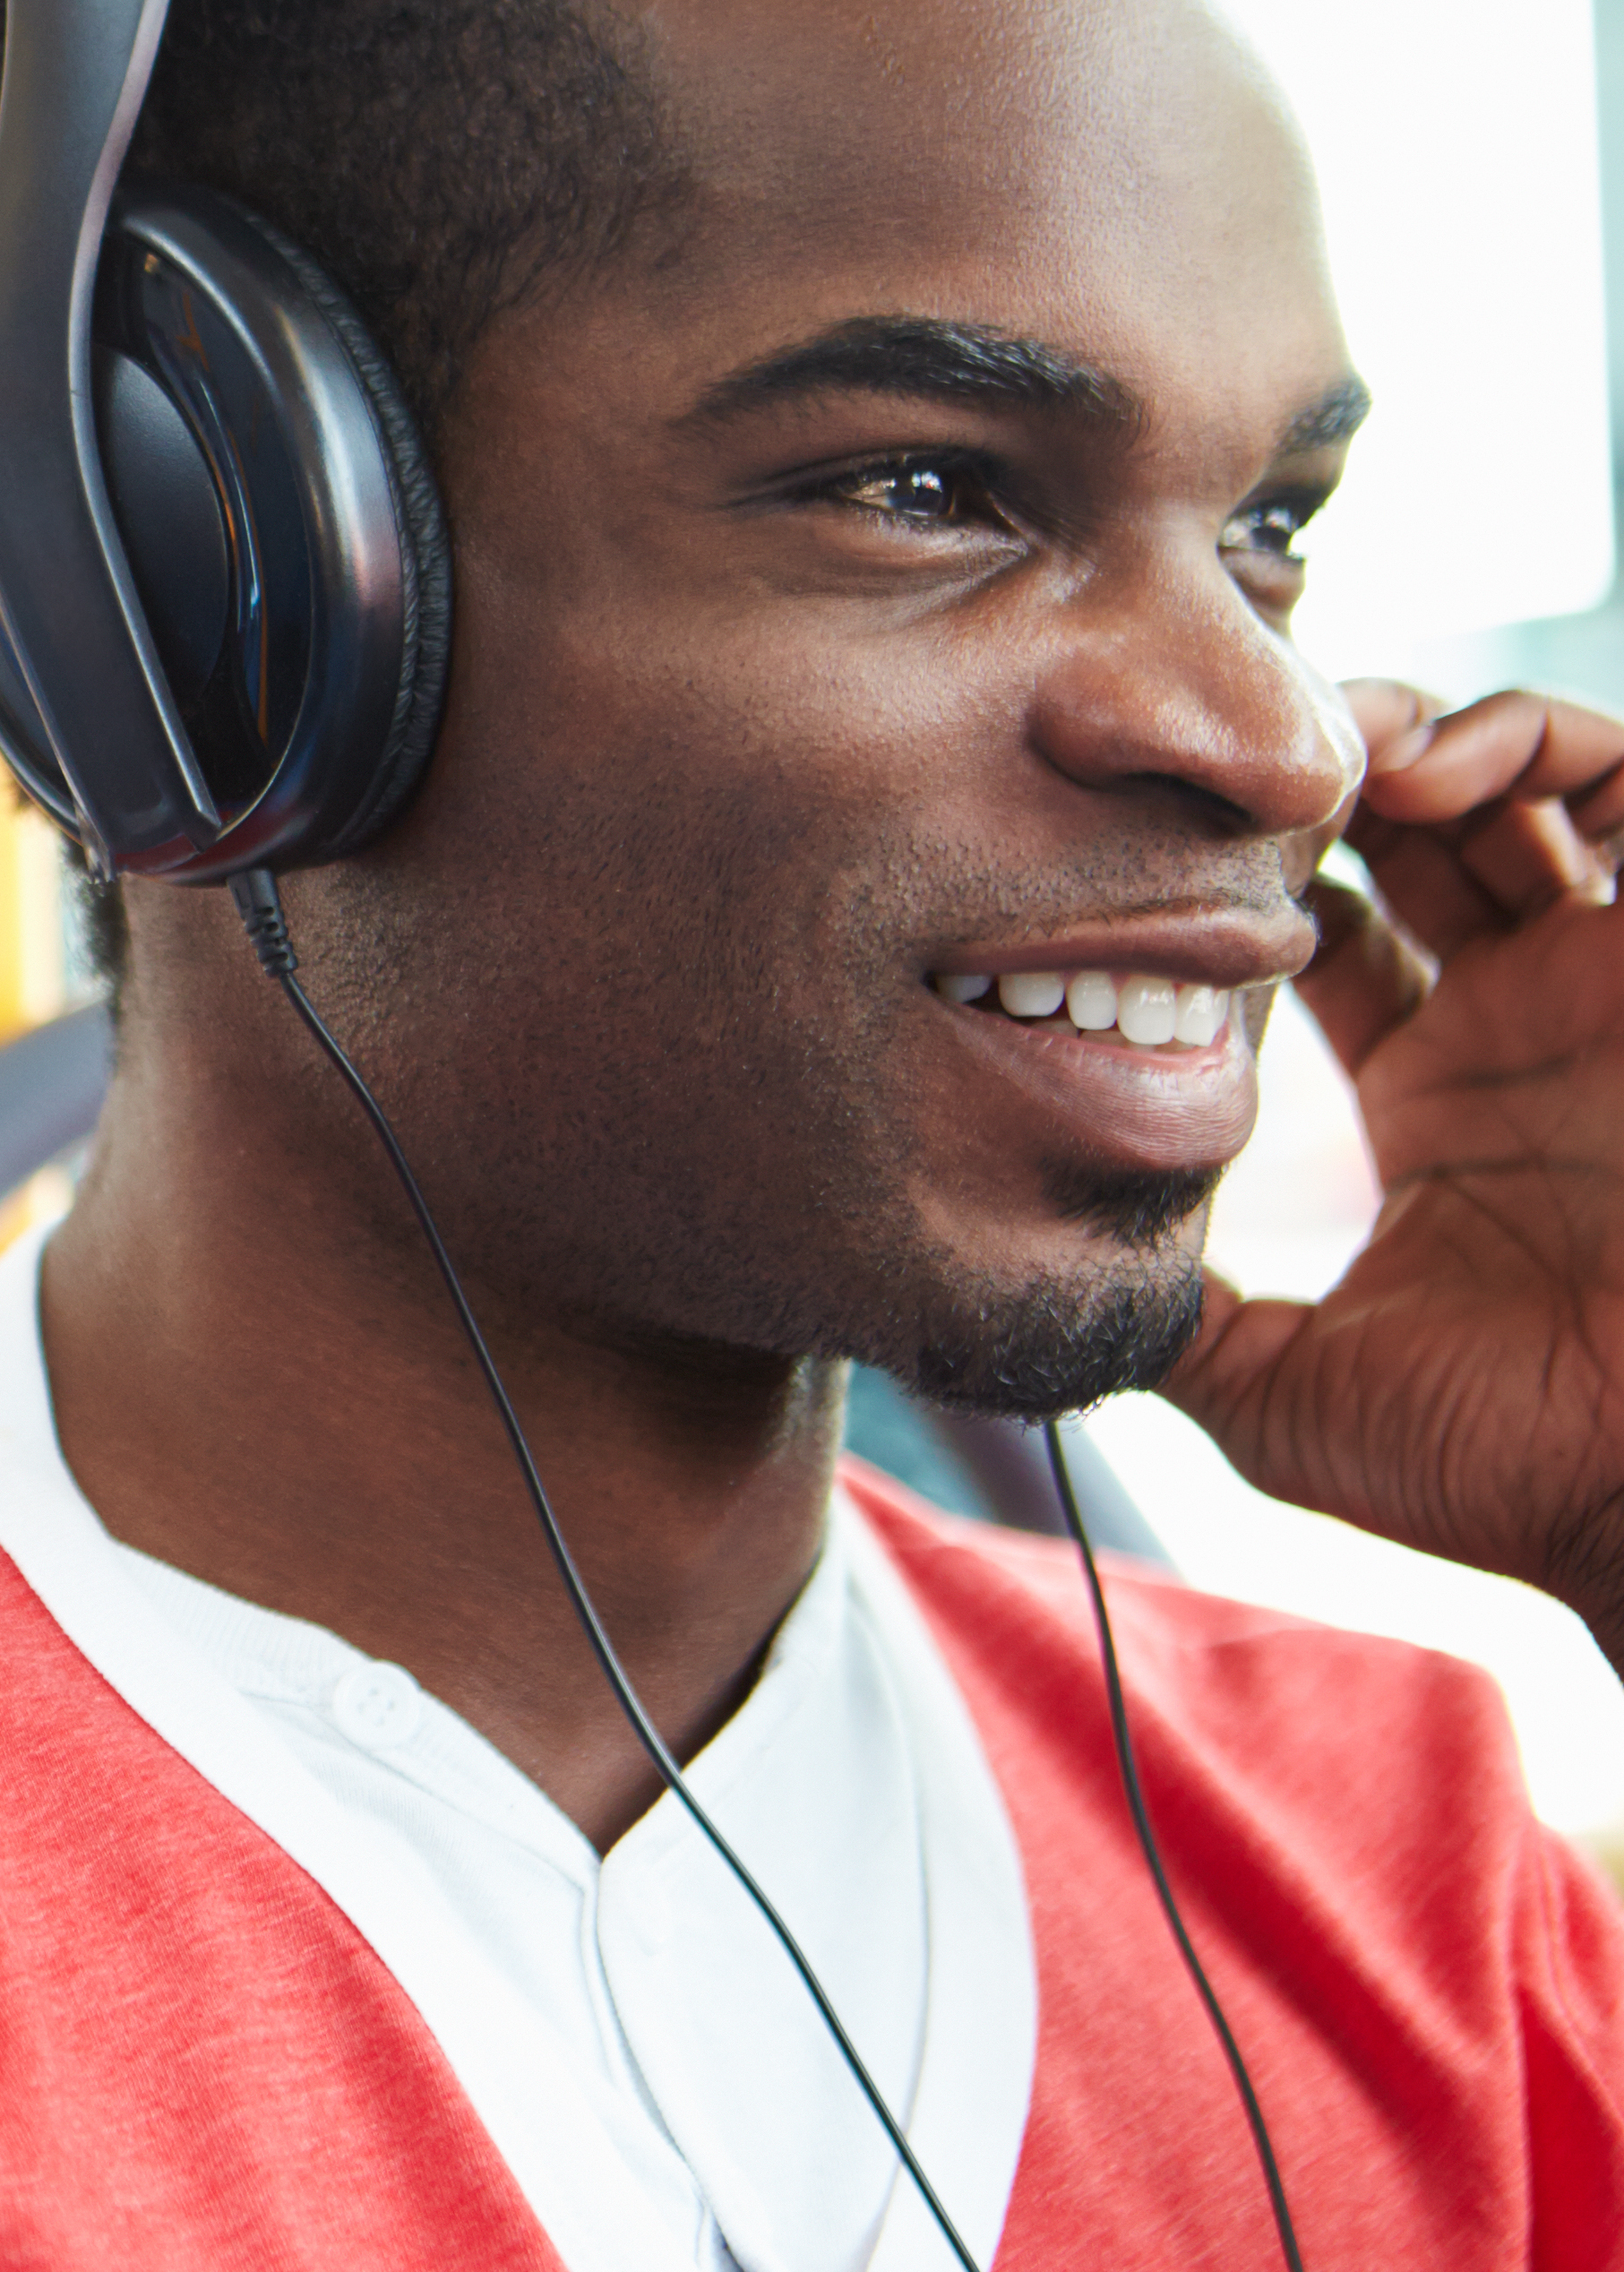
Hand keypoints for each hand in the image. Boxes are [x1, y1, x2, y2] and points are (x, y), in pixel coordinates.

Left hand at [1161, 681, 1623, 1646]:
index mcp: (1440, 1089)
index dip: (1252, 872)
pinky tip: (1436, 771)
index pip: (1335, 928)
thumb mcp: (1288, 1391)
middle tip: (1241, 759)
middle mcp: (1525, 1015)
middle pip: (1421, 826)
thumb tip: (1029, 1292)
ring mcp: (1608, 978)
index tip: (1161, 854)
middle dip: (1329, 768)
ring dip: (1423, 732)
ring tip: (1337, 752)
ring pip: (1525, 779)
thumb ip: (1178, 1326)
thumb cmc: (1508, 1459)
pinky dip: (1544, 745)